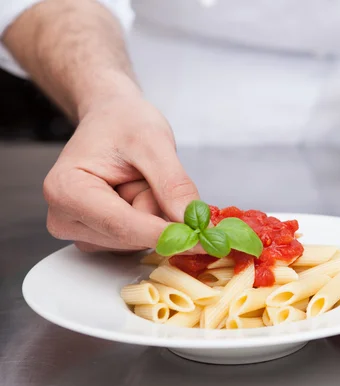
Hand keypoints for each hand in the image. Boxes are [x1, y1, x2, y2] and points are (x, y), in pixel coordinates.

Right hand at [43, 92, 199, 251]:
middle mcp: (65, 218)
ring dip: (153, 212)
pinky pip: (139, 240)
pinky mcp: (99, 239)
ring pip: (139, 241)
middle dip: (156, 211)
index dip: (166, 235)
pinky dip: (151, 219)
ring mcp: (82, 232)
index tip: (203, 241)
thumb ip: (172, 183)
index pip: (122, 226)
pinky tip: (139, 193)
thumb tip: (189, 221)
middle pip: (131, 236)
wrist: (111, 118)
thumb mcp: (153, 141)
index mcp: (66, 191)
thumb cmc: (123, 122)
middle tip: (149, 174)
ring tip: (139, 180)